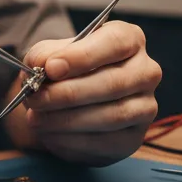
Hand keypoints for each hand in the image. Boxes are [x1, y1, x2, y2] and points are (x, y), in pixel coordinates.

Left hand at [14, 21, 160, 165]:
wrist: (72, 102)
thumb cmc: (67, 69)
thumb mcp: (52, 53)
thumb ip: (46, 55)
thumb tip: (43, 64)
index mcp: (130, 39)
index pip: (115, 43)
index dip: (82, 57)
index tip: (51, 68)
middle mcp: (145, 71)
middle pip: (113, 83)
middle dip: (68, 93)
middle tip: (36, 98)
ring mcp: (145, 106)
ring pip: (112, 115)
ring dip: (68, 120)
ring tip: (37, 118)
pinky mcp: (135, 136)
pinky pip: (107, 142)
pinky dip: (73, 140)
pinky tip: (51, 134)